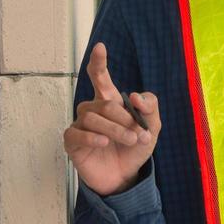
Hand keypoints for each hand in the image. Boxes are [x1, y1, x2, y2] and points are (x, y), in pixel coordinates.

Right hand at [63, 42, 160, 195]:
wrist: (124, 177)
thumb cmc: (134, 149)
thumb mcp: (151, 129)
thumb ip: (150, 109)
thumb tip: (136, 96)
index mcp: (109, 101)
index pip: (100, 76)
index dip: (99, 62)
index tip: (100, 46)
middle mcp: (92, 109)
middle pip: (105, 103)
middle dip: (125, 118)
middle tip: (139, 135)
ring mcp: (80, 125)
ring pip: (93, 117)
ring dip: (115, 129)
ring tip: (129, 141)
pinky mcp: (72, 142)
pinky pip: (78, 133)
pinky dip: (93, 137)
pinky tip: (104, 142)